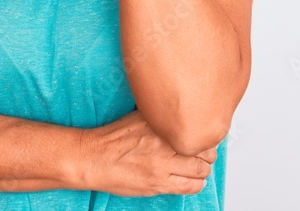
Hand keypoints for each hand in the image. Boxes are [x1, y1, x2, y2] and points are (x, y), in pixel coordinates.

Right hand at [77, 109, 216, 196]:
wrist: (93, 158)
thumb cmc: (112, 139)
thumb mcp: (138, 117)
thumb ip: (159, 117)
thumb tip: (177, 112)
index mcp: (159, 127)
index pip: (197, 129)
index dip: (203, 134)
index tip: (202, 135)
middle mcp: (163, 146)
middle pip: (204, 151)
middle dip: (207, 153)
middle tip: (203, 152)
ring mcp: (162, 167)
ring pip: (200, 171)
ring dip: (202, 169)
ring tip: (197, 167)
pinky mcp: (158, 185)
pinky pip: (189, 187)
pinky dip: (195, 184)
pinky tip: (190, 179)